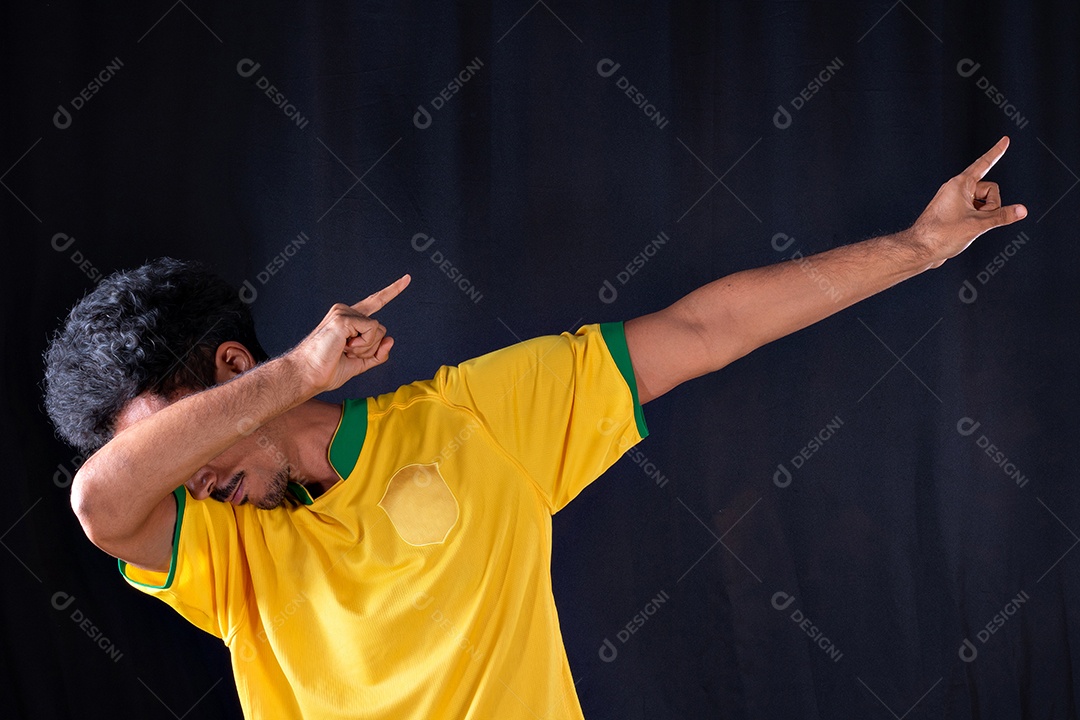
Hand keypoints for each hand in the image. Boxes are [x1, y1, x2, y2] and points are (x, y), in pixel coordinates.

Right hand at [289, 274, 410, 393]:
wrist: (308, 375)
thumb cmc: (327, 370)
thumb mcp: (359, 363)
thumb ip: (377, 354)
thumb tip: (391, 340)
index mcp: (349, 320)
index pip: (375, 302)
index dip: (392, 291)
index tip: (407, 278)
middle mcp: (345, 311)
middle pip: (380, 328)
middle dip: (371, 348)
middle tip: (346, 354)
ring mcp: (343, 312)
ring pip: (378, 330)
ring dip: (366, 348)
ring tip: (343, 351)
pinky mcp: (343, 318)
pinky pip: (372, 330)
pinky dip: (364, 344)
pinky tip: (345, 347)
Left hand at [909, 136, 1027, 267]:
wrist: (919, 250)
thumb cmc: (941, 235)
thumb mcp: (978, 224)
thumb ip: (1002, 216)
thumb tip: (1022, 210)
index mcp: (960, 184)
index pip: (983, 164)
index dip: (996, 152)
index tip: (1005, 139)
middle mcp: (956, 189)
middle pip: (989, 190)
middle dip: (991, 205)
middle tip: (976, 220)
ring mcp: (954, 201)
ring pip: (983, 203)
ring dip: (983, 215)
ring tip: (967, 227)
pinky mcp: (953, 212)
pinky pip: (974, 212)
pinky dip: (976, 220)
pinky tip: (964, 231)